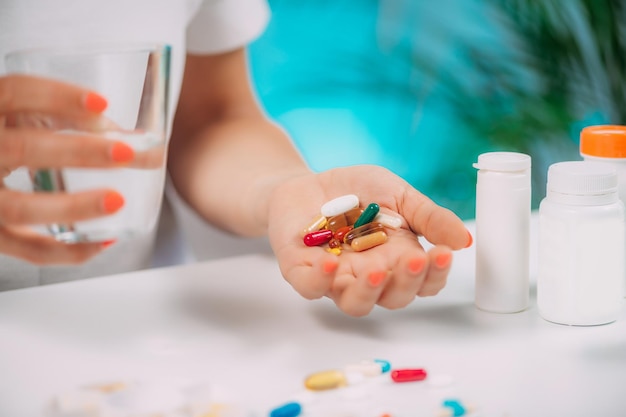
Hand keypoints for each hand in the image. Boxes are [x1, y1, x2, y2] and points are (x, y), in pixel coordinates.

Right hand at [0, 75, 133, 263]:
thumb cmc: (3, 143)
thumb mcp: (20, 120)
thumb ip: (63, 118)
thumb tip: (129, 134)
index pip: (13, 93)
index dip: (56, 96)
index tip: (103, 103)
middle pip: (21, 149)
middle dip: (79, 152)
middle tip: (126, 153)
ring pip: (20, 208)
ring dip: (74, 206)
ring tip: (117, 200)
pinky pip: (29, 250)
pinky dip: (69, 251)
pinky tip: (103, 241)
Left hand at [268, 165, 471, 316]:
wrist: (311, 183)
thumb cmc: (358, 192)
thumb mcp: (399, 196)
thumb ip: (428, 217)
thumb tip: (464, 239)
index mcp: (399, 260)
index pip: (424, 282)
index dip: (436, 274)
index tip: (442, 253)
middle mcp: (370, 276)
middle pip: (394, 298)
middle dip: (406, 283)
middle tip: (414, 260)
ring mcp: (336, 278)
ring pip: (356, 303)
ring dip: (368, 291)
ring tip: (376, 271)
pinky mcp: (302, 271)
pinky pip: (312, 287)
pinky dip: (320, 281)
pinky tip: (330, 264)